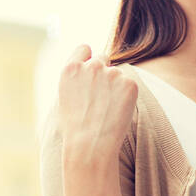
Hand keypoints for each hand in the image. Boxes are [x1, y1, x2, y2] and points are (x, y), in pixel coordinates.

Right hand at [57, 45, 137, 166]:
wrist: (90, 146)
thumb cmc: (75, 129)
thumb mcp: (66, 98)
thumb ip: (78, 79)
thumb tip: (91, 68)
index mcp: (71, 69)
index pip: (85, 49)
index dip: (89, 59)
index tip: (91, 72)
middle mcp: (91, 66)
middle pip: (103, 59)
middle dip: (104, 73)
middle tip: (102, 99)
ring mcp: (111, 73)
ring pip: (117, 74)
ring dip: (116, 87)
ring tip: (107, 111)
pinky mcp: (129, 84)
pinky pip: (130, 85)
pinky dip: (127, 97)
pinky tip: (117, 113)